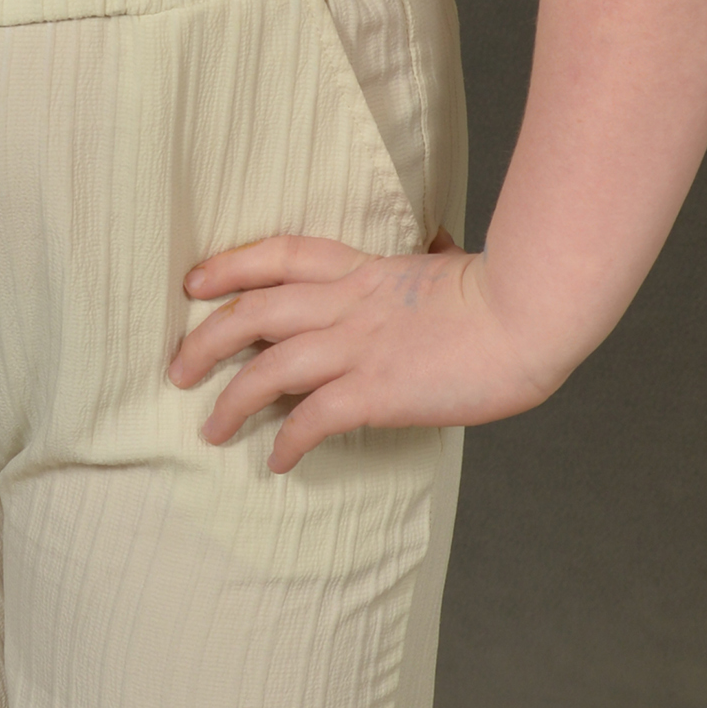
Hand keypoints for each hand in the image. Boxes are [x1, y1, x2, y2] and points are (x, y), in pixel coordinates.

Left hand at [168, 230, 563, 473]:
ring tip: (210, 429)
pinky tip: (278, 461)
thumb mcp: (447, 264)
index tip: (193, 283)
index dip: (229, 265)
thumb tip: (433, 245)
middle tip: (177, 369)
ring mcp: (359, 345)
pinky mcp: (377, 389)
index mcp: (363, 268)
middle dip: (205, 340)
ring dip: (231, 400)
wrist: (529, 312)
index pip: (279, 254)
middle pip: (253, 312)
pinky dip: (287, 441)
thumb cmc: (502, 292)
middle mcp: (348, 303)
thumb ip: (421, 262)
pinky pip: (313, 418)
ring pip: (269, 367)